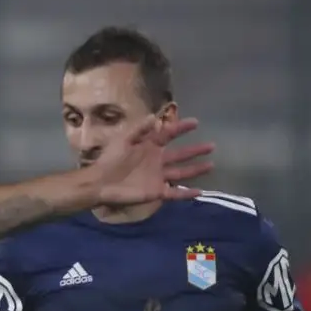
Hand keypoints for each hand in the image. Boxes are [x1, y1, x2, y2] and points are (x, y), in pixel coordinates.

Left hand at [91, 115, 213, 206]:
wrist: (99, 183)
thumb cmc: (110, 160)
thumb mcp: (123, 140)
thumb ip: (139, 129)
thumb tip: (154, 117)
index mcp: (149, 146)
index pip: (169, 134)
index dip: (181, 128)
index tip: (196, 122)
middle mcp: (156, 160)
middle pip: (180, 154)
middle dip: (195, 150)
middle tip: (211, 145)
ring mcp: (157, 176)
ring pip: (181, 172)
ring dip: (196, 169)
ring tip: (211, 165)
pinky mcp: (155, 191)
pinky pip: (174, 192)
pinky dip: (185, 193)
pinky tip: (199, 191)